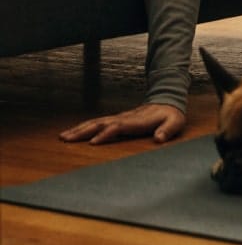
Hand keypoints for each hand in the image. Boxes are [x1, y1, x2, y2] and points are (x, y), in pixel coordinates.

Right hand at [59, 103, 185, 144]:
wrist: (167, 102)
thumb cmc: (171, 116)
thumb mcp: (174, 122)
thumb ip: (167, 130)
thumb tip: (159, 139)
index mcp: (136, 121)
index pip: (117, 127)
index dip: (105, 134)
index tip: (92, 142)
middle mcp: (123, 118)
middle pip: (100, 124)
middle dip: (83, 131)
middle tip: (66, 139)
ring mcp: (118, 118)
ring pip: (95, 123)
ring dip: (79, 129)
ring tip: (63, 137)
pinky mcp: (116, 120)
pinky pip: (97, 124)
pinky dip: (84, 128)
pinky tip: (74, 133)